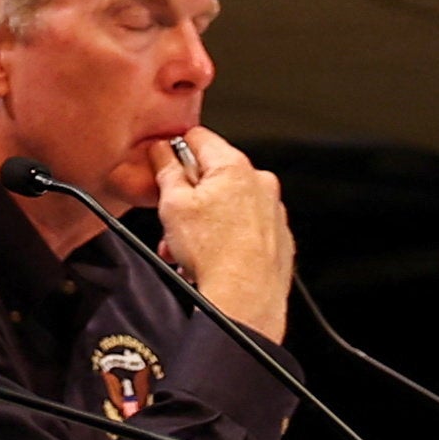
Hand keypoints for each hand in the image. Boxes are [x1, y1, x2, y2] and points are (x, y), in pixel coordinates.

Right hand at [151, 127, 295, 344]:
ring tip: (186, 249)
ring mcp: (272, 211)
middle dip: (187, 196)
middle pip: (212, 174)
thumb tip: (161, 151)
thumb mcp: (172, 205)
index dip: (173, 151)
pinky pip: (244, 227)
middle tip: (172, 219)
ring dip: (203, 221)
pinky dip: (226, 238)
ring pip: (227, 204)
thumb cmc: (215, 256)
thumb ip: (165, 169)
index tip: (162, 169)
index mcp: (234, 166)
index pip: (197, 137)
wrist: (245, 301)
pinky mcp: (277, 238)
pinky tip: (209, 259)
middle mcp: (259, 183)